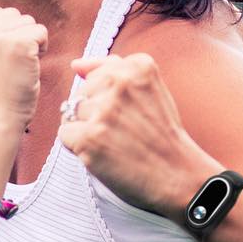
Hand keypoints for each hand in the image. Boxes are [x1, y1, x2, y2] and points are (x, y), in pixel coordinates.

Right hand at [0, 8, 46, 134]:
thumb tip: (6, 11)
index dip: (2, 37)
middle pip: (10, 14)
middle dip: (16, 36)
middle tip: (7, 66)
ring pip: (26, 21)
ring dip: (29, 42)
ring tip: (16, 67)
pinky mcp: (17, 44)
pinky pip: (41, 31)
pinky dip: (41, 48)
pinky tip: (28, 68)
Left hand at [57, 54, 217, 215]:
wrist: (178, 176)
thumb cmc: (161, 136)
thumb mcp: (149, 91)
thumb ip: (113, 69)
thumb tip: (76, 65)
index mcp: (138, 66)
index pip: (96, 75)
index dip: (108, 100)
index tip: (132, 115)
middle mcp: (120, 83)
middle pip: (81, 93)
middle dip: (94, 113)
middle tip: (124, 132)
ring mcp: (104, 111)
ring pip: (70, 113)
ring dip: (86, 130)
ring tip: (114, 143)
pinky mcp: (89, 137)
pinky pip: (65, 134)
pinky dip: (78, 148)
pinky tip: (103, 154)